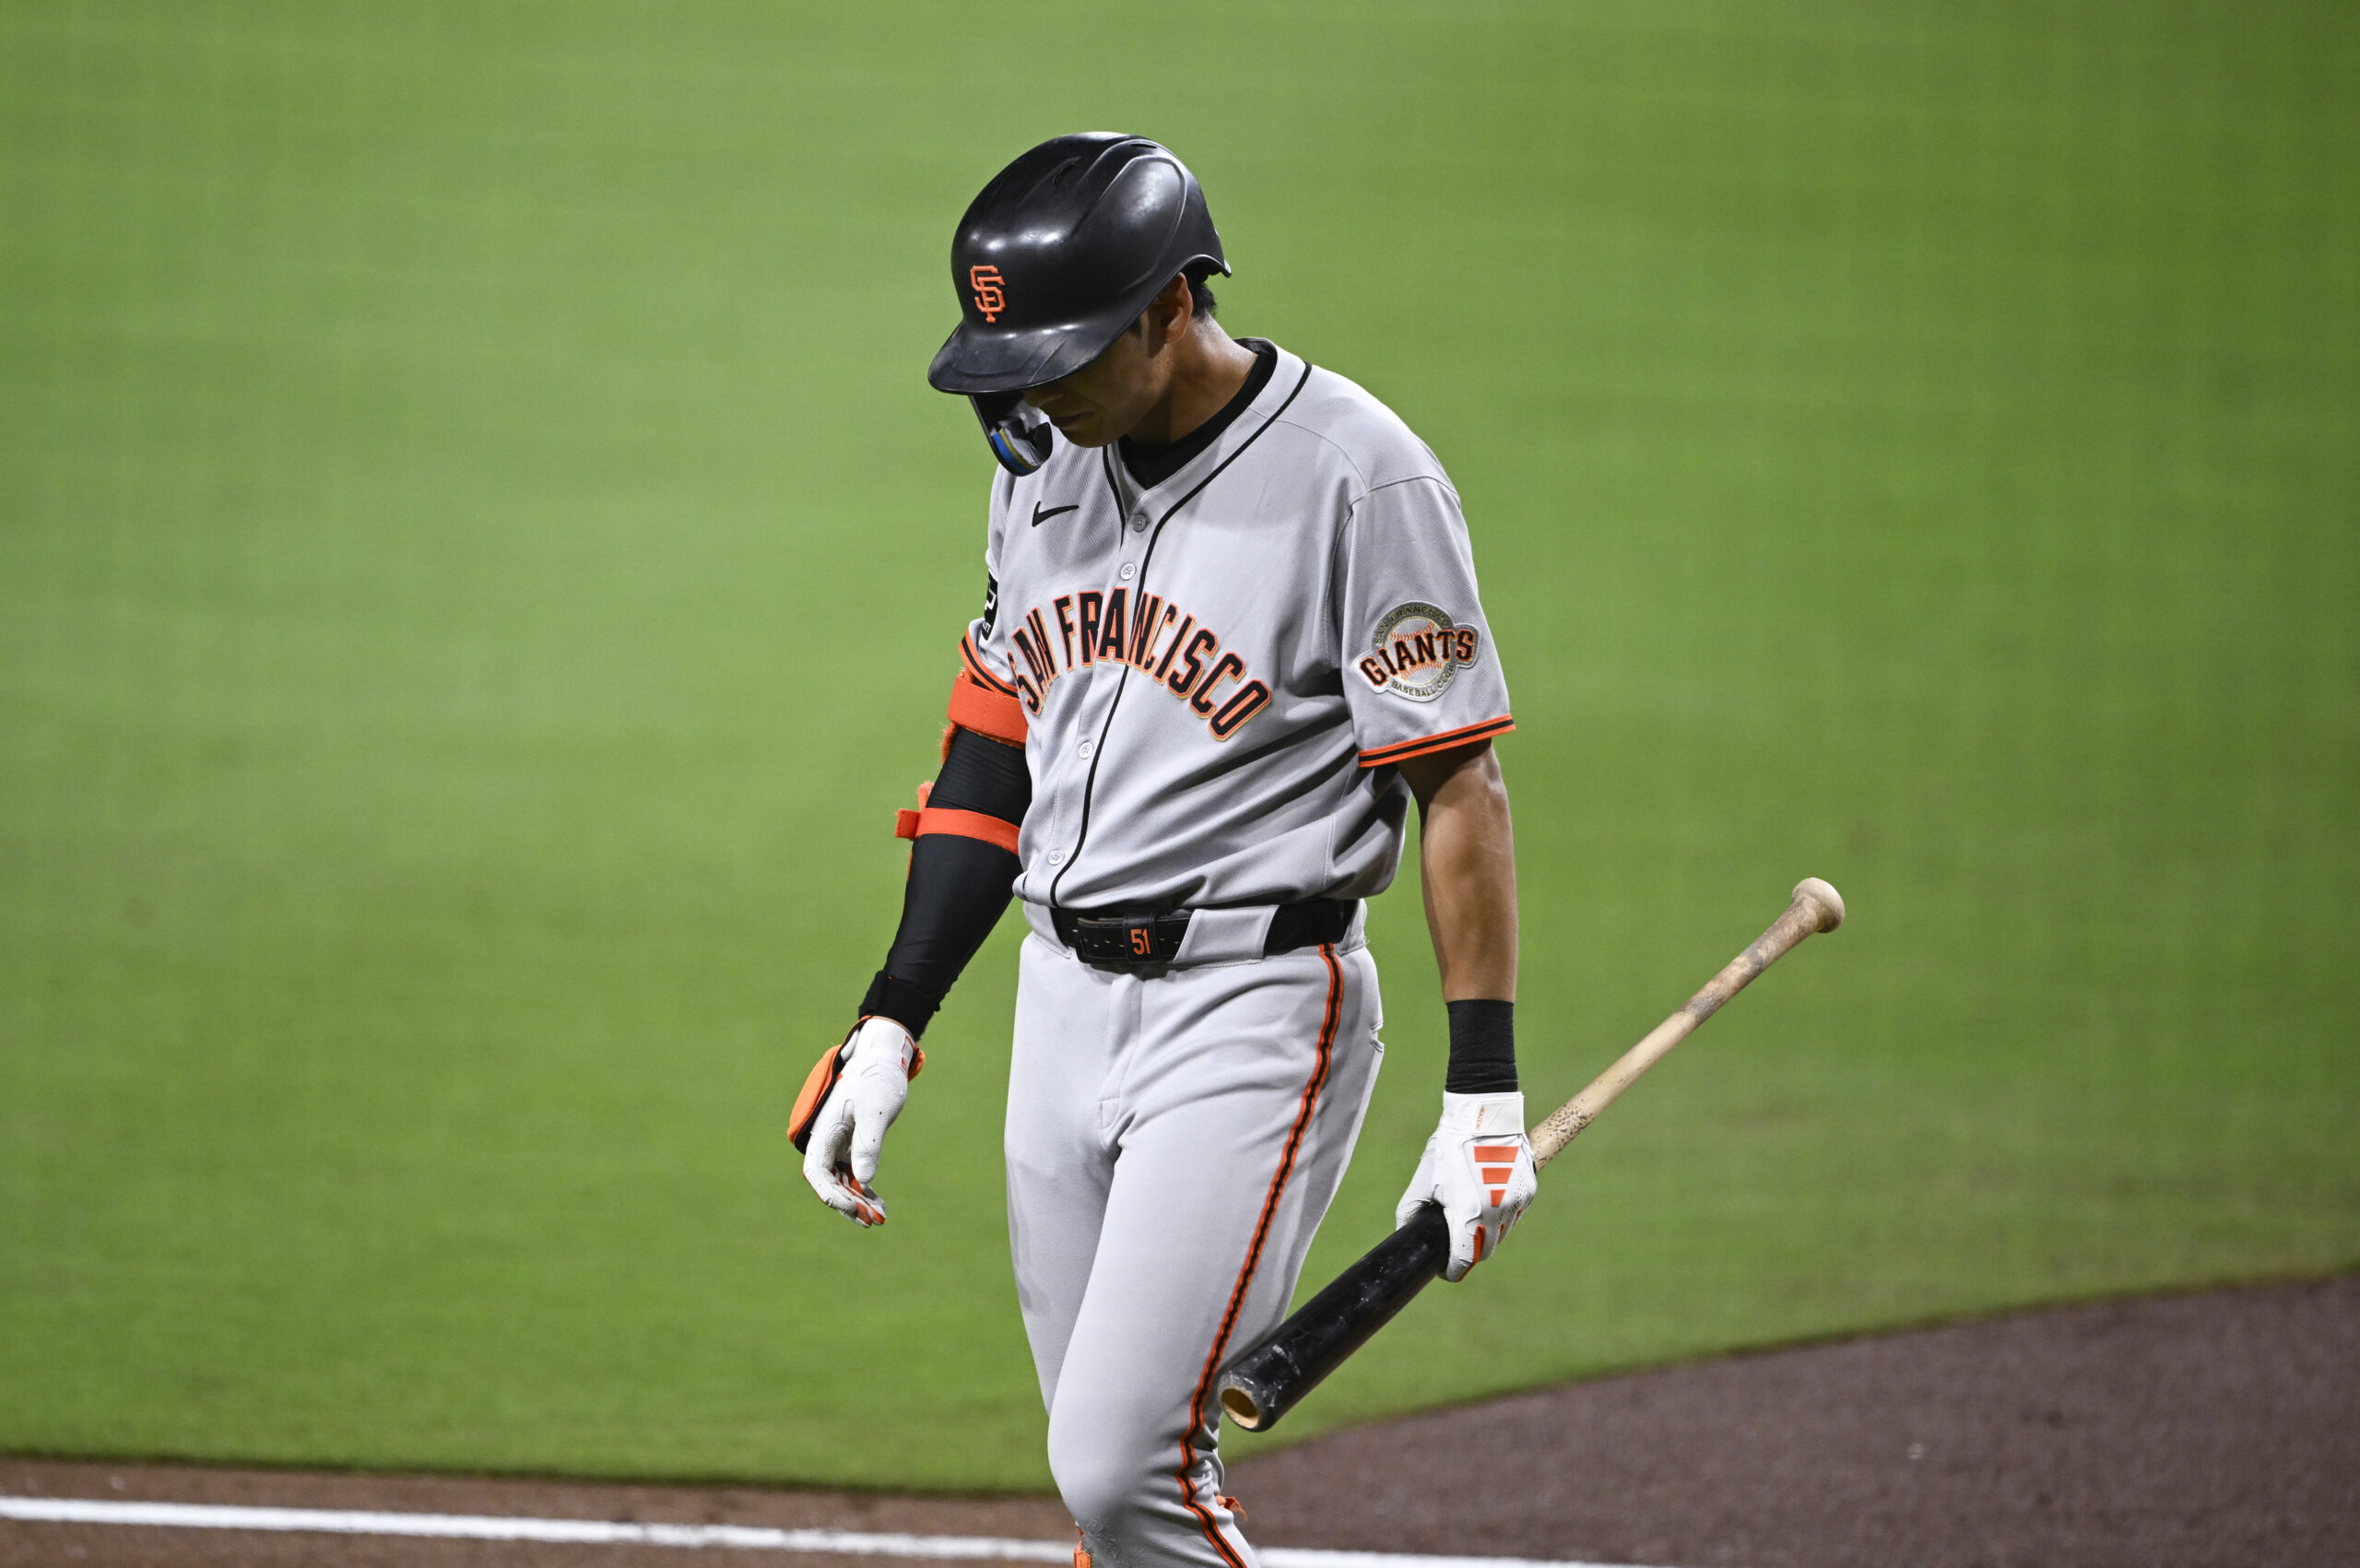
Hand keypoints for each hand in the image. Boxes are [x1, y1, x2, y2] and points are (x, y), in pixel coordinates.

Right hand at [790, 1017, 922, 1226]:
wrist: (882, 1061)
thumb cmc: (877, 1081)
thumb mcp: (876, 1111)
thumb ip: (868, 1144)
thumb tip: (865, 1179)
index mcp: (824, 1131)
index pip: (817, 1172)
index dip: (830, 1193)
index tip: (851, 1208)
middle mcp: (827, 1142)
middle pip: (829, 1182)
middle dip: (848, 1203)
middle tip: (872, 1221)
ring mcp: (839, 1146)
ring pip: (843, 1182)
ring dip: (858, 1201)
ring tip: (880, 1218)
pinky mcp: (852, 1146)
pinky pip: (855, 1174)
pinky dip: (866, 1190)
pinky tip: (880, 1206)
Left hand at [1395, 1091, 1537, 1280]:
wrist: (1483, 1114)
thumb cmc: (1450, 1145)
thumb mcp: (1424, 1178)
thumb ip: (1410, 1210)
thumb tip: (1405, 1232)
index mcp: (1468, 1211)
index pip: (1463, 1260)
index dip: (1451, 1270)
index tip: (1444, 1269)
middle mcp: (1496, 1212)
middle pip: (1483, 1252)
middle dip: (1467, 1253)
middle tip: (1453, 1241)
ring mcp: (1516, 1202)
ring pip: (1501, 1235)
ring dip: (1486, 1235)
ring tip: (1469, 1217)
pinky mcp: (1528, 1191)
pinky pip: (1513, 1216)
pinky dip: (1500, 1216)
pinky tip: (1486, 1200)